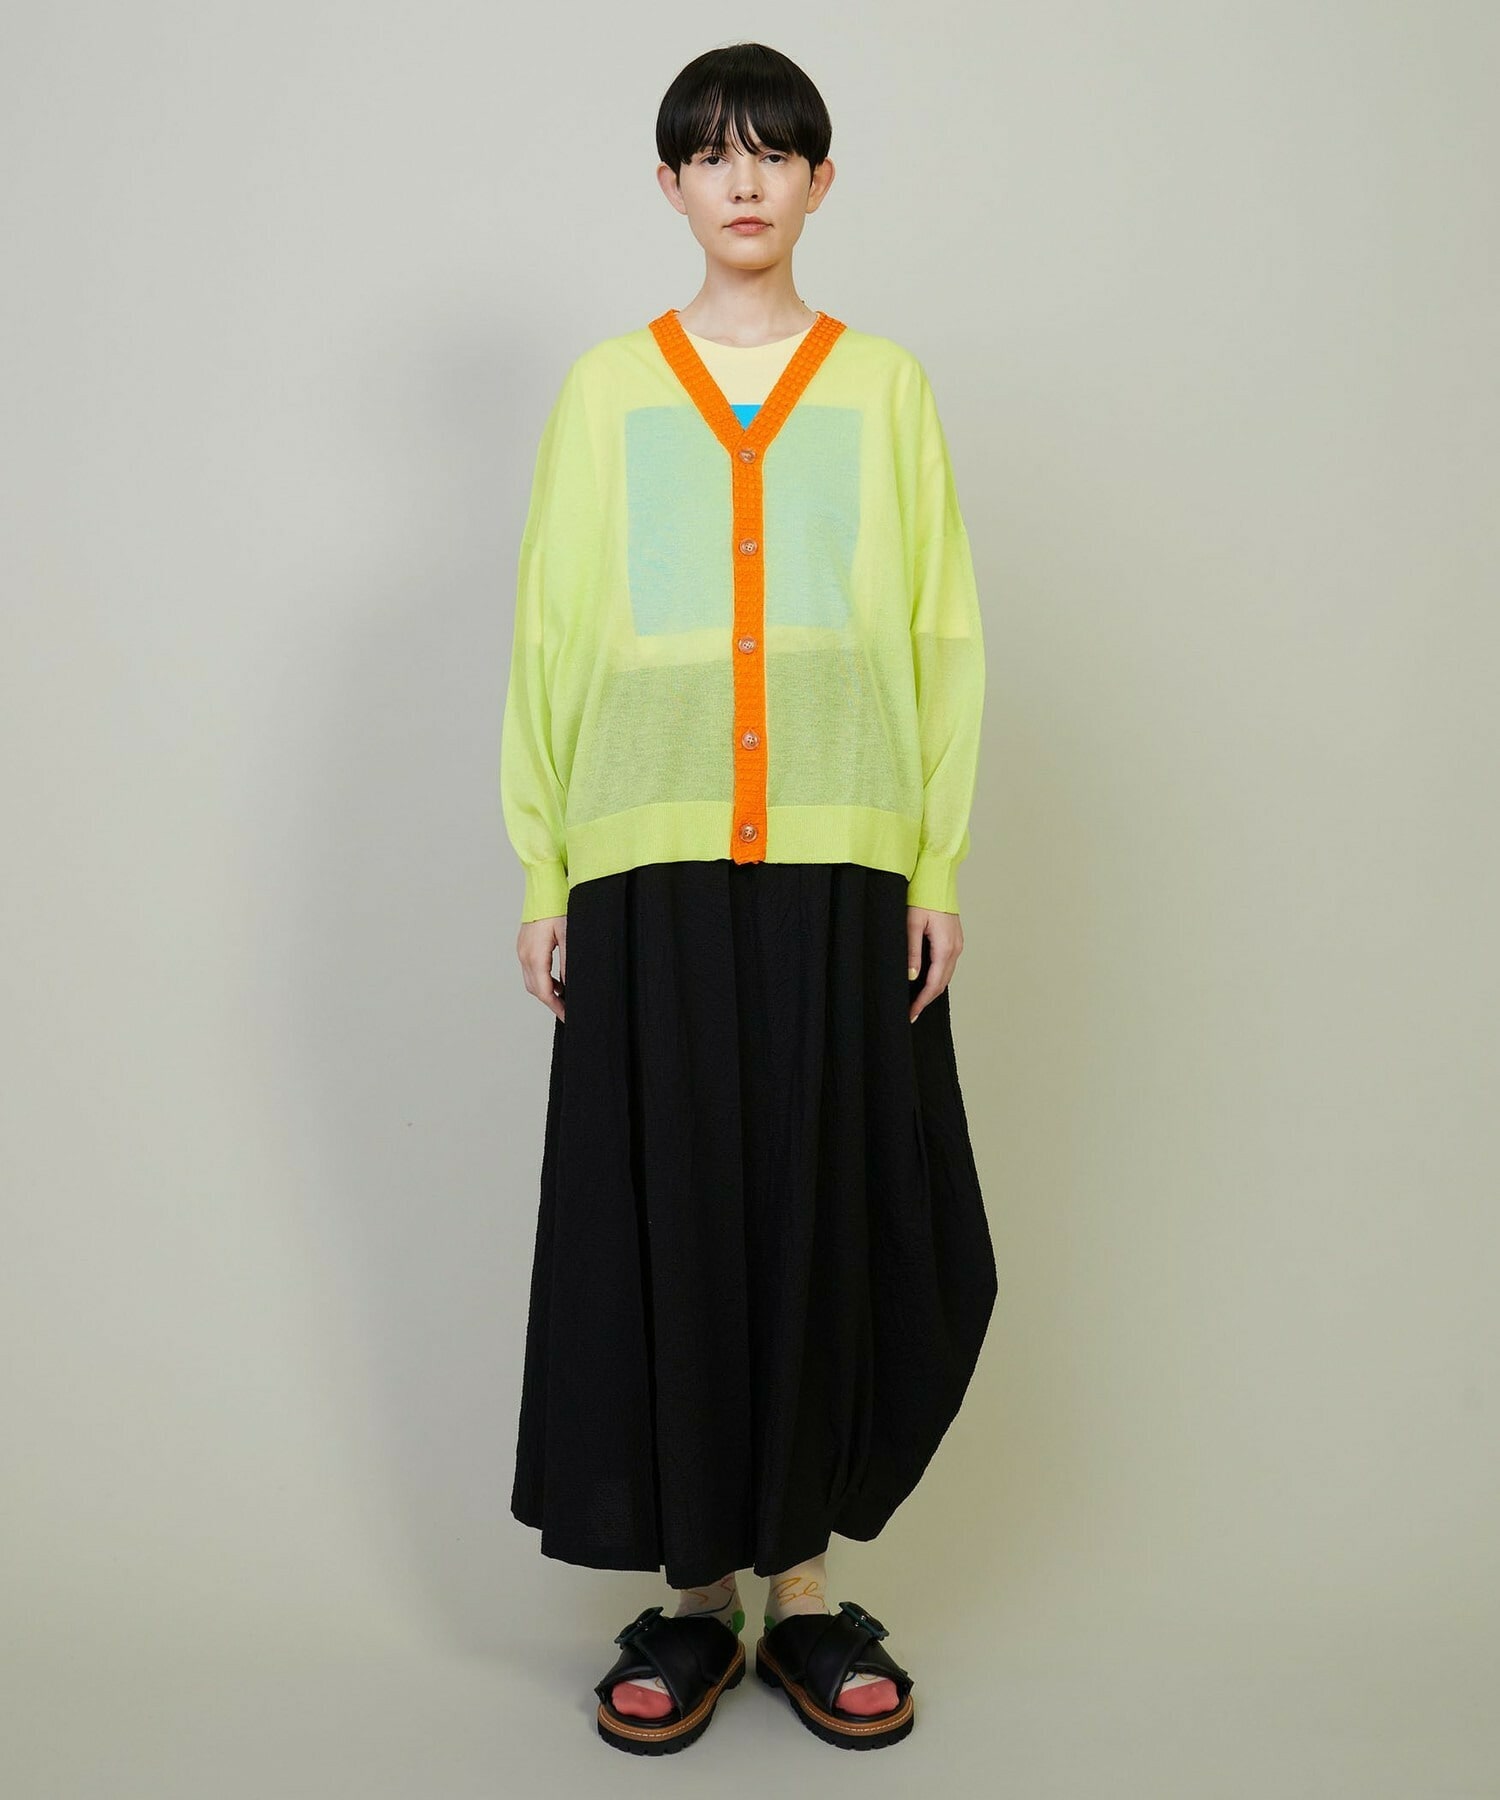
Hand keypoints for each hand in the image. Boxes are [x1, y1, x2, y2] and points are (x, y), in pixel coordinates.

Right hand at [517, 915, 566, 1021]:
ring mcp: (521, 949)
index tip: (567, 1015)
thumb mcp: (568, 935)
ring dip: (545, 990)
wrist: (543, 888)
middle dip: (550, 1002)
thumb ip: (568, 962)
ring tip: (563, 996)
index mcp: (535, 956)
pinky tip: (555, 979)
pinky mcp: (523, 945)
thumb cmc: (556, 907)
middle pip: (535, 989)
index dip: (555, 1006)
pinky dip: (541, 979)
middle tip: (566, 1010)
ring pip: (531, 980)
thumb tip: (569, 985)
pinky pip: (530, 969)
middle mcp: (524, 955)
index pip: (543, 991)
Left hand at [907, 906, 961, 1022]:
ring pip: (945, 975)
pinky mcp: (954, 940)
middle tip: (912, 1012)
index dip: (922, 1001)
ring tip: (917, 1000)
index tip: (911, 1013)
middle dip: (927, 1000)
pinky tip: (926, 980)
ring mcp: (957, 944)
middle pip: (942, 983)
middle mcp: (955, 948)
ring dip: (932, 989)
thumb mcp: (912, 924)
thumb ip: (912, 951)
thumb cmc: (923, 897)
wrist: (937, 878)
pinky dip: (937, 977)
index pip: (933, 983)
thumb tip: (912, 976)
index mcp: (945, 947)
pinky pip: (947, 965)